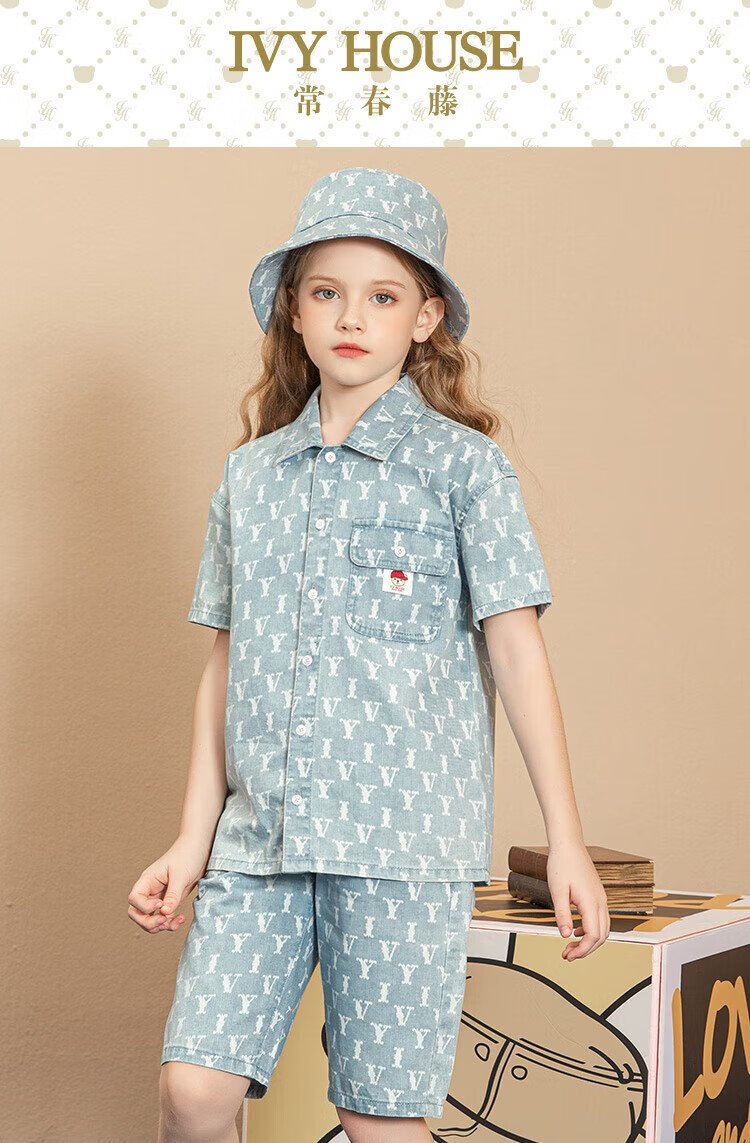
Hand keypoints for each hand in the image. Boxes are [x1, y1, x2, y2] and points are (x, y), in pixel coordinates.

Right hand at [127, 835, 207, 934]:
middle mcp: (150, 890)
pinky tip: (181, 919)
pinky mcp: (170, 901)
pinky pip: (164, 918)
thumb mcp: (180, 875)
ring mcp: (159, 897)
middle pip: (137, 913)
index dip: (144, 907)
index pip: (134, 899)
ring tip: (175, 922)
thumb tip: (164, 913)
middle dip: (148, 922)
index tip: (161, 904)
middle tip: (164, 921)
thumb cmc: (188, 854)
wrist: (200, 849)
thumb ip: (173, 894)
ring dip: (160, 926)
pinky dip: (170, 923)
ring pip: (149, 919)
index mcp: (148, 880)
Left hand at [546, 841, 609, 959]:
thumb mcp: (557, 890)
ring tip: (570, 946)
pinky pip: (599, 919)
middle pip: (601, 936)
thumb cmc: (561, 864)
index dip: (582, 950)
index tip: (568, 956)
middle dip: (586, 950)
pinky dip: (590, 930)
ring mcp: (601, 898)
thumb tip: (565, 935)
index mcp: (591, 902)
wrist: (568, 845)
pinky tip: (574, 930)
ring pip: (603, 929)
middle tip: (567, 955)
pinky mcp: (597, 895)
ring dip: (589, 941)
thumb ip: (562, 914)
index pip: (593, 935)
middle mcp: (600, 901)